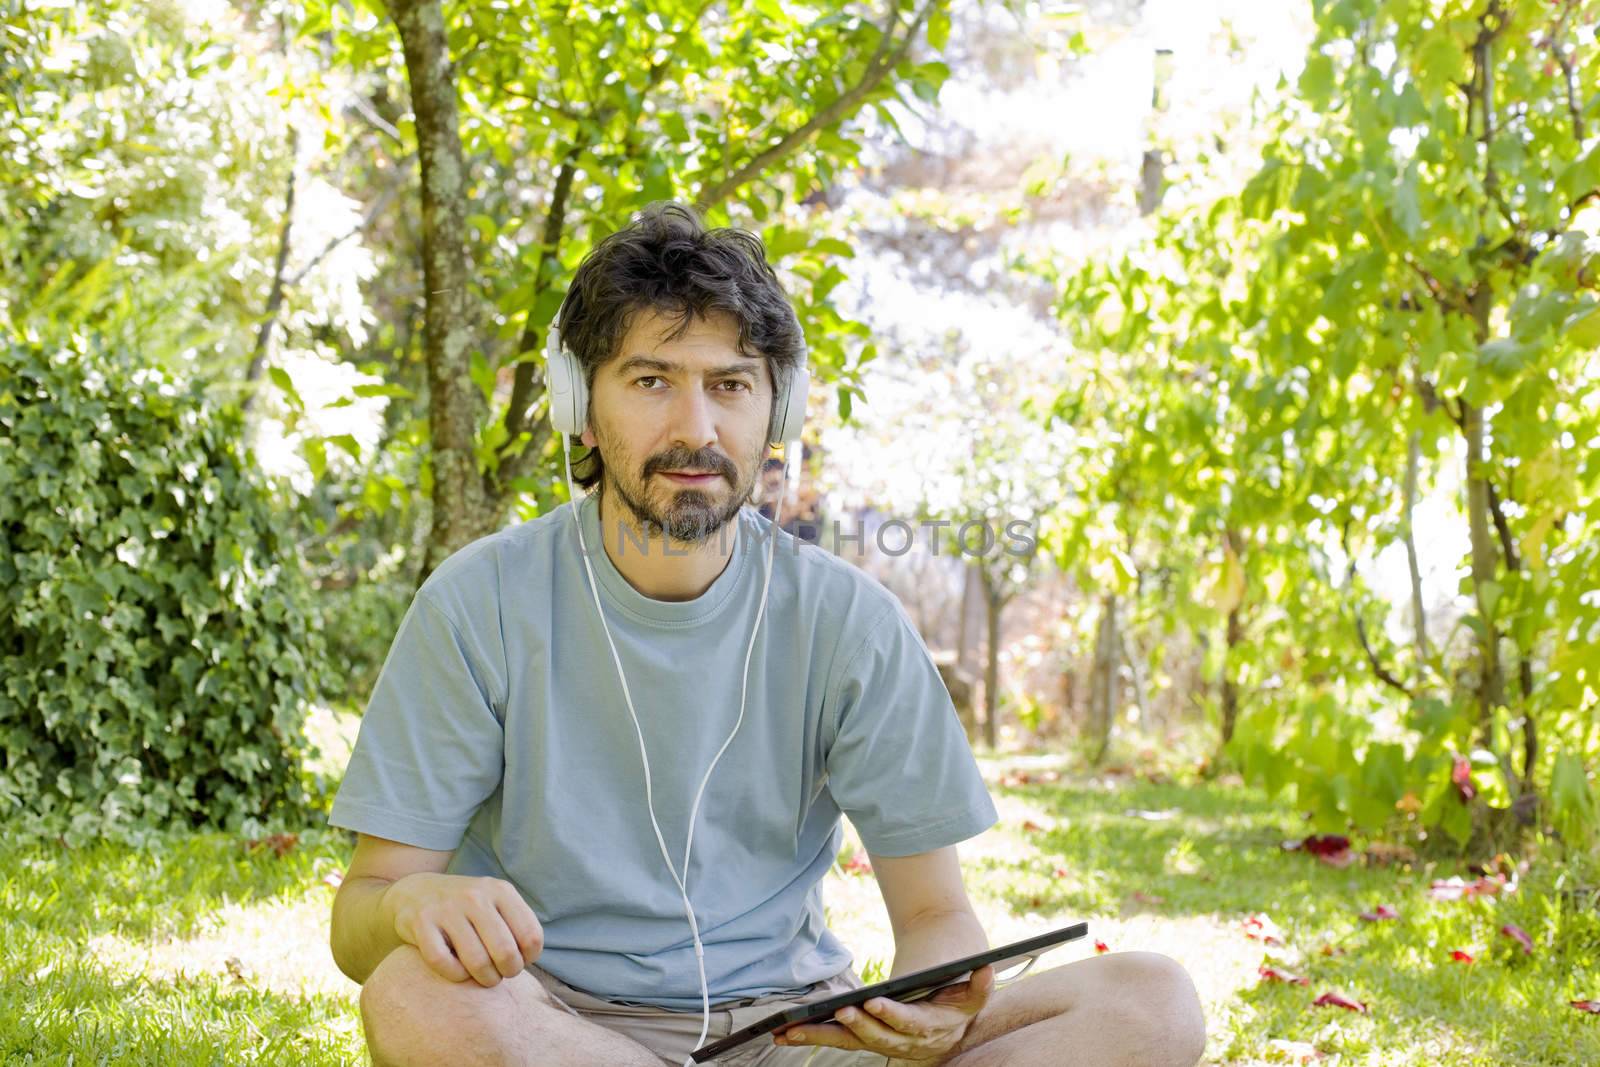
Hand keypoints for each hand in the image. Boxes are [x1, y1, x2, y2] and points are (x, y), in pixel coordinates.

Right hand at [383, 872, 543, 986]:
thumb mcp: (496, 903)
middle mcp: (475, 896)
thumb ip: (517, 924)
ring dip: (484, 979)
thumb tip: (530, 957)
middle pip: (505, 952)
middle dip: (508, 972)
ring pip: (477, 962)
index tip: (519, 961)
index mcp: (501, 890)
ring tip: (483, 977)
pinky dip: (455, 976)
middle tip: (500, 974)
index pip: (531, 936)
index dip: (529, 958)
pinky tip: (458, 972)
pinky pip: (444, 963)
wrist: (416, 892)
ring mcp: (447, 908)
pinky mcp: (420, 923)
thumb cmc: (466, 908)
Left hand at [773, 964, 993, 1062]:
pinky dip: (812, 1035)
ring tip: (790, 1030)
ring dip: (820, 1037)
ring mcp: (884, 1043)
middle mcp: (907, 1044)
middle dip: (856, 1027)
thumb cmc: (958, 986)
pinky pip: (839, 1040)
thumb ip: (979, 984)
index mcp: (933, 1029)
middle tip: (837, 1012)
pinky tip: (784, 1032)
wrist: (949, 1003)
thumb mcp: (973, 987)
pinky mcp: (866, 1038)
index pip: (911, 1025)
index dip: (892, 1016)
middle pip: (877, 1039)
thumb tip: (984, 969)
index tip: (874, 1003)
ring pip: (850, 1043)